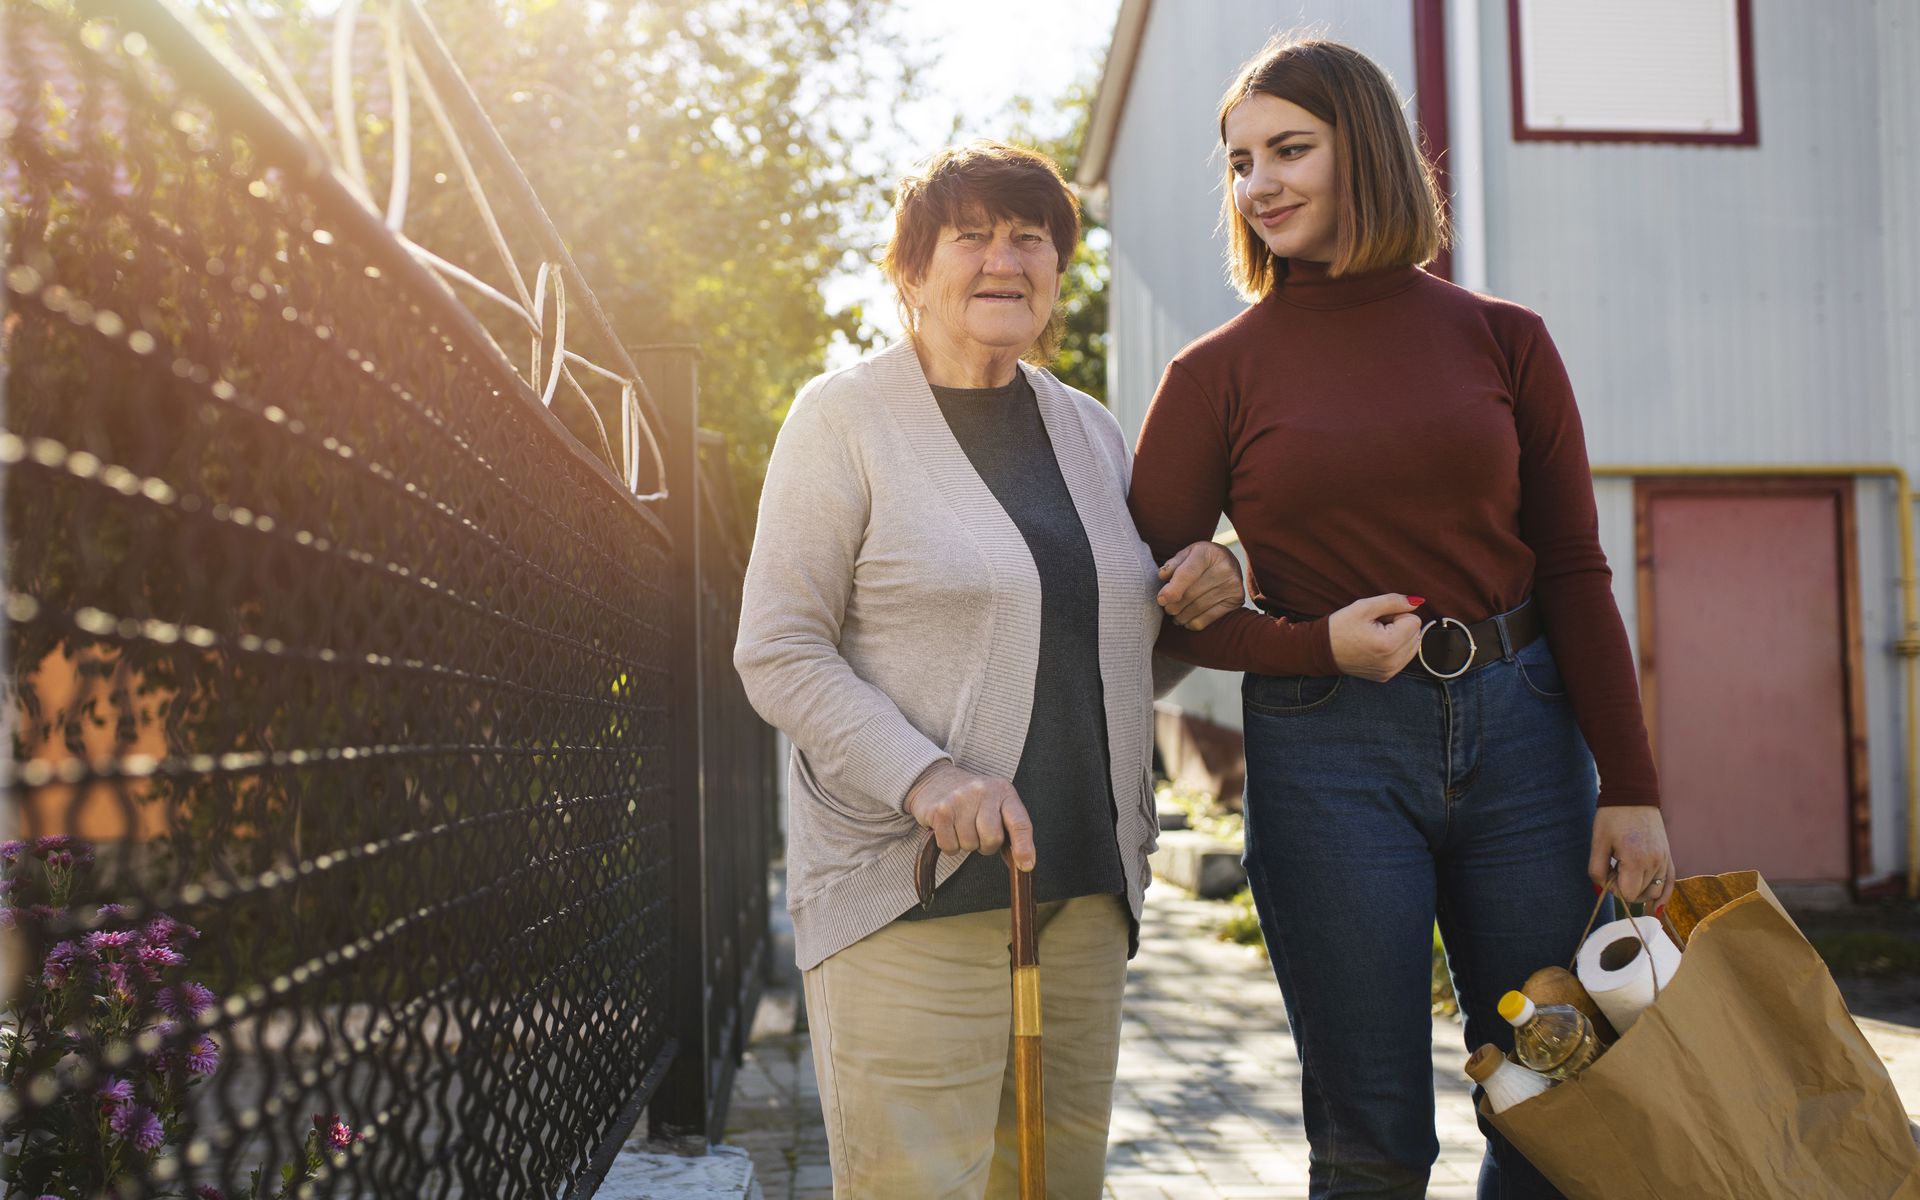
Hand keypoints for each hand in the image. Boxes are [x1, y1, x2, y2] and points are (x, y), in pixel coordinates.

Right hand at [905, 763, 1036, 870]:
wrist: (934, 779)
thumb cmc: (972, 799)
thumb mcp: (995, 805)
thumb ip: (1009, 830)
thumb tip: (1023, 863)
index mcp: (1003, 791)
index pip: (1020, 823)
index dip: (1024, 847)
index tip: (1026, 866)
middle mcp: (983, 791)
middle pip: (993, 838)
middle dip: (986, 845)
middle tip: (978, 834)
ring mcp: (960, 799)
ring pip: (970, 844)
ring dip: (966, 844)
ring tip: (961, 827)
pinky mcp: (940, 810)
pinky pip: (950, 846)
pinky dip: (949, 846)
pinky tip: (948, 829)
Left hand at [1156, 541, 1244, 630]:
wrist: (1228, 562)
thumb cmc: (1201, 559)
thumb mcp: (1186, 554)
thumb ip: (1173, 564)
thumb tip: (1162, 577)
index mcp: (1207, 553)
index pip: (1186, 574)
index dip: (1172, 590)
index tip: (1161, 600)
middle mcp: (1223, 568)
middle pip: (1191, 594)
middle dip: (1174, 605)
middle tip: (1167, 608)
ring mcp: (1232, 585)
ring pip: (1198, 608)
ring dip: (1181, 616)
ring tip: (1175, 614)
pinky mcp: (1236, 600)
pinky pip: (1209, 617)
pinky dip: (1193, 622)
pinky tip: (1187, 620)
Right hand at [1328, 594, 1421, 681]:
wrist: (1322, 651)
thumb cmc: (1340, 627)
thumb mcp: (1364, 607)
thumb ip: (1394, 601)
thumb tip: (1417, 601)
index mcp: (1388, 644)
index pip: (1414, 621)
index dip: (1396, 615)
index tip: (1378, 619)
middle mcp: (1392, 662)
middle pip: (1416, 634)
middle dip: (1399, 627)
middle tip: (1375, 627)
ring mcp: (1389, 672)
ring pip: (1412, 646)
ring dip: (1399, 638)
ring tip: (1375, 637)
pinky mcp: (1386, 676)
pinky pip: (1403, 658)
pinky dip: (1394, 650)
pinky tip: (1375, 647)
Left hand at [1590, 806, 1673, 906]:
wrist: (1633, 795)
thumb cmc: (1612, 817)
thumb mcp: (1598, 842)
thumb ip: (1597, 870)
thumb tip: (1602, 891)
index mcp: (1636, 860)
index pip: (1628, 895)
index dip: (1615, 890)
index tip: (1608, 874)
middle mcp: (1655, 862)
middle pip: (1641, 895)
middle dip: (1625, 888)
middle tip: (1615, 869)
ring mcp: (1665, 859)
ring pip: (1655, 891)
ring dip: (1640, 889)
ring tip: (1628, 871)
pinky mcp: (1668, 856)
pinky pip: (1670, 883)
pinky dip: (1662, 895)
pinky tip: (1655, 905)